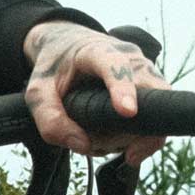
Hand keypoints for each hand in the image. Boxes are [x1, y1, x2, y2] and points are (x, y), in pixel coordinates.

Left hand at [21, 21, 168, 165]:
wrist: (68, 45)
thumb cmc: (54, 67)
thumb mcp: (38, 91)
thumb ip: (49, 119)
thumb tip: (82, 145)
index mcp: (97, 51)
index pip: (115, 66)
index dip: (123, 89)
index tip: (127, 112)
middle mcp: (130, 58)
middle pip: (153, 91)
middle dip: (138, 129)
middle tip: (113, 149)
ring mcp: (145, 73)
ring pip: (155, 113)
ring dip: (128, 138)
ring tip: (97, 137)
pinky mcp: (152, 88)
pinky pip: (155, 121)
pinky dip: (134, 138)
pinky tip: (110, 137)